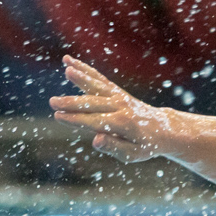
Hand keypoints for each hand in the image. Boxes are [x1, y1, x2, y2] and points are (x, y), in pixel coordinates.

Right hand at [48, 55, 173, 162]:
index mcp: (122, 123)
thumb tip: (95, 140)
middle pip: (92, 103)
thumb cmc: (145, 145)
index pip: (94, 121)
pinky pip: (98, 78)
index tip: (58, 116)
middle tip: (52, 102)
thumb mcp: (132, 154)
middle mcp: (120, 106)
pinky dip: (84, 69)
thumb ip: (113, 147)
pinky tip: (68, 61)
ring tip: (67, 66)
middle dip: (71, 102)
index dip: (75, 119)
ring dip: (81, 76)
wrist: (162, 128)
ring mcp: (118, 96)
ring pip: (96, 84)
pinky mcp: (115, 90)